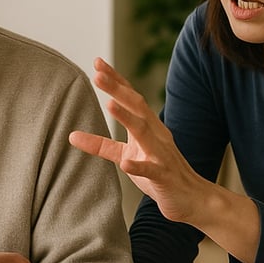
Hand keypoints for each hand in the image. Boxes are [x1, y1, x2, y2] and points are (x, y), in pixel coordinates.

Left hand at [68, 57, 205, 224]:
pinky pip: (151, 171)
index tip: (97, 63)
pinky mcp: (164, 177)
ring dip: (127, 118)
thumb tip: (71, 135)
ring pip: (145, 133)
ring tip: (109, 105)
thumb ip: (101, 146)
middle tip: (97, 74)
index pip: (131, 98)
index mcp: (149, 127)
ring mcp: (161, 155)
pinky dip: (138, 167)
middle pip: (138, 106)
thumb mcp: (126, 156)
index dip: (115, 80)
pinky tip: (126, 165)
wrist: (192, 199)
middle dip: (118, 90)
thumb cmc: (158, 174)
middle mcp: (157, 135)